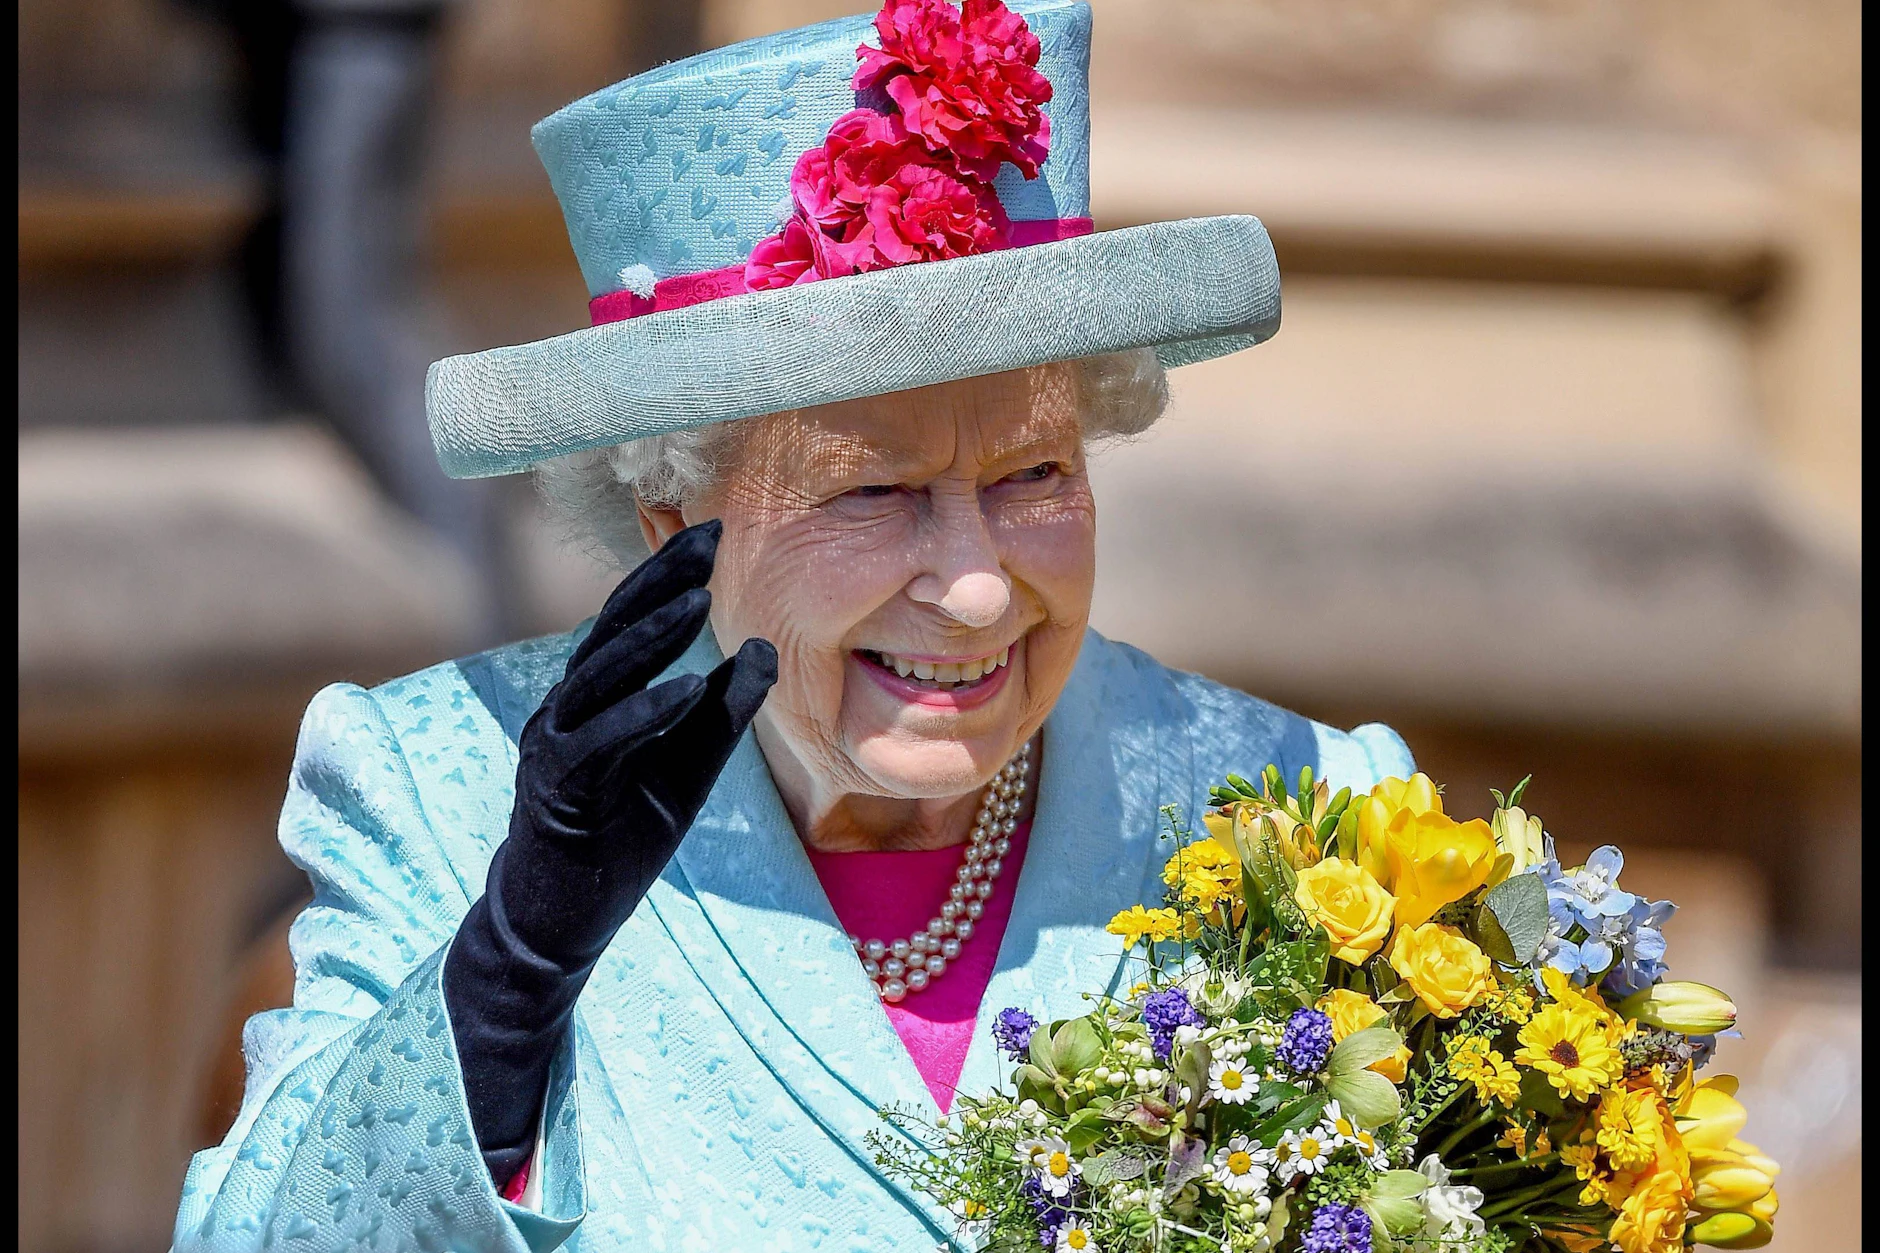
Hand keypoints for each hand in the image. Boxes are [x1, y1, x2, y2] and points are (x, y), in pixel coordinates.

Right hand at [444, 519, 775, 1183]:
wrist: (558, 920)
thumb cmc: (620, 836)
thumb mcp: (687, 770)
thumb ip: (721, 714)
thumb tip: (766, 650)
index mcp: (596, 694)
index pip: (632, 618)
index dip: (669, 573)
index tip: (716, 531)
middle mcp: (567, 706)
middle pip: (613, 628)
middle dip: (660, 581)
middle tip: (708, 537)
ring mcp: (553, 745)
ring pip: (600, 675)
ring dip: (650, 636)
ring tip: (699, 599)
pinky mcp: (555, 790)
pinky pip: (599, 743)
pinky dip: (640, 714)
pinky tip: (683, 689)